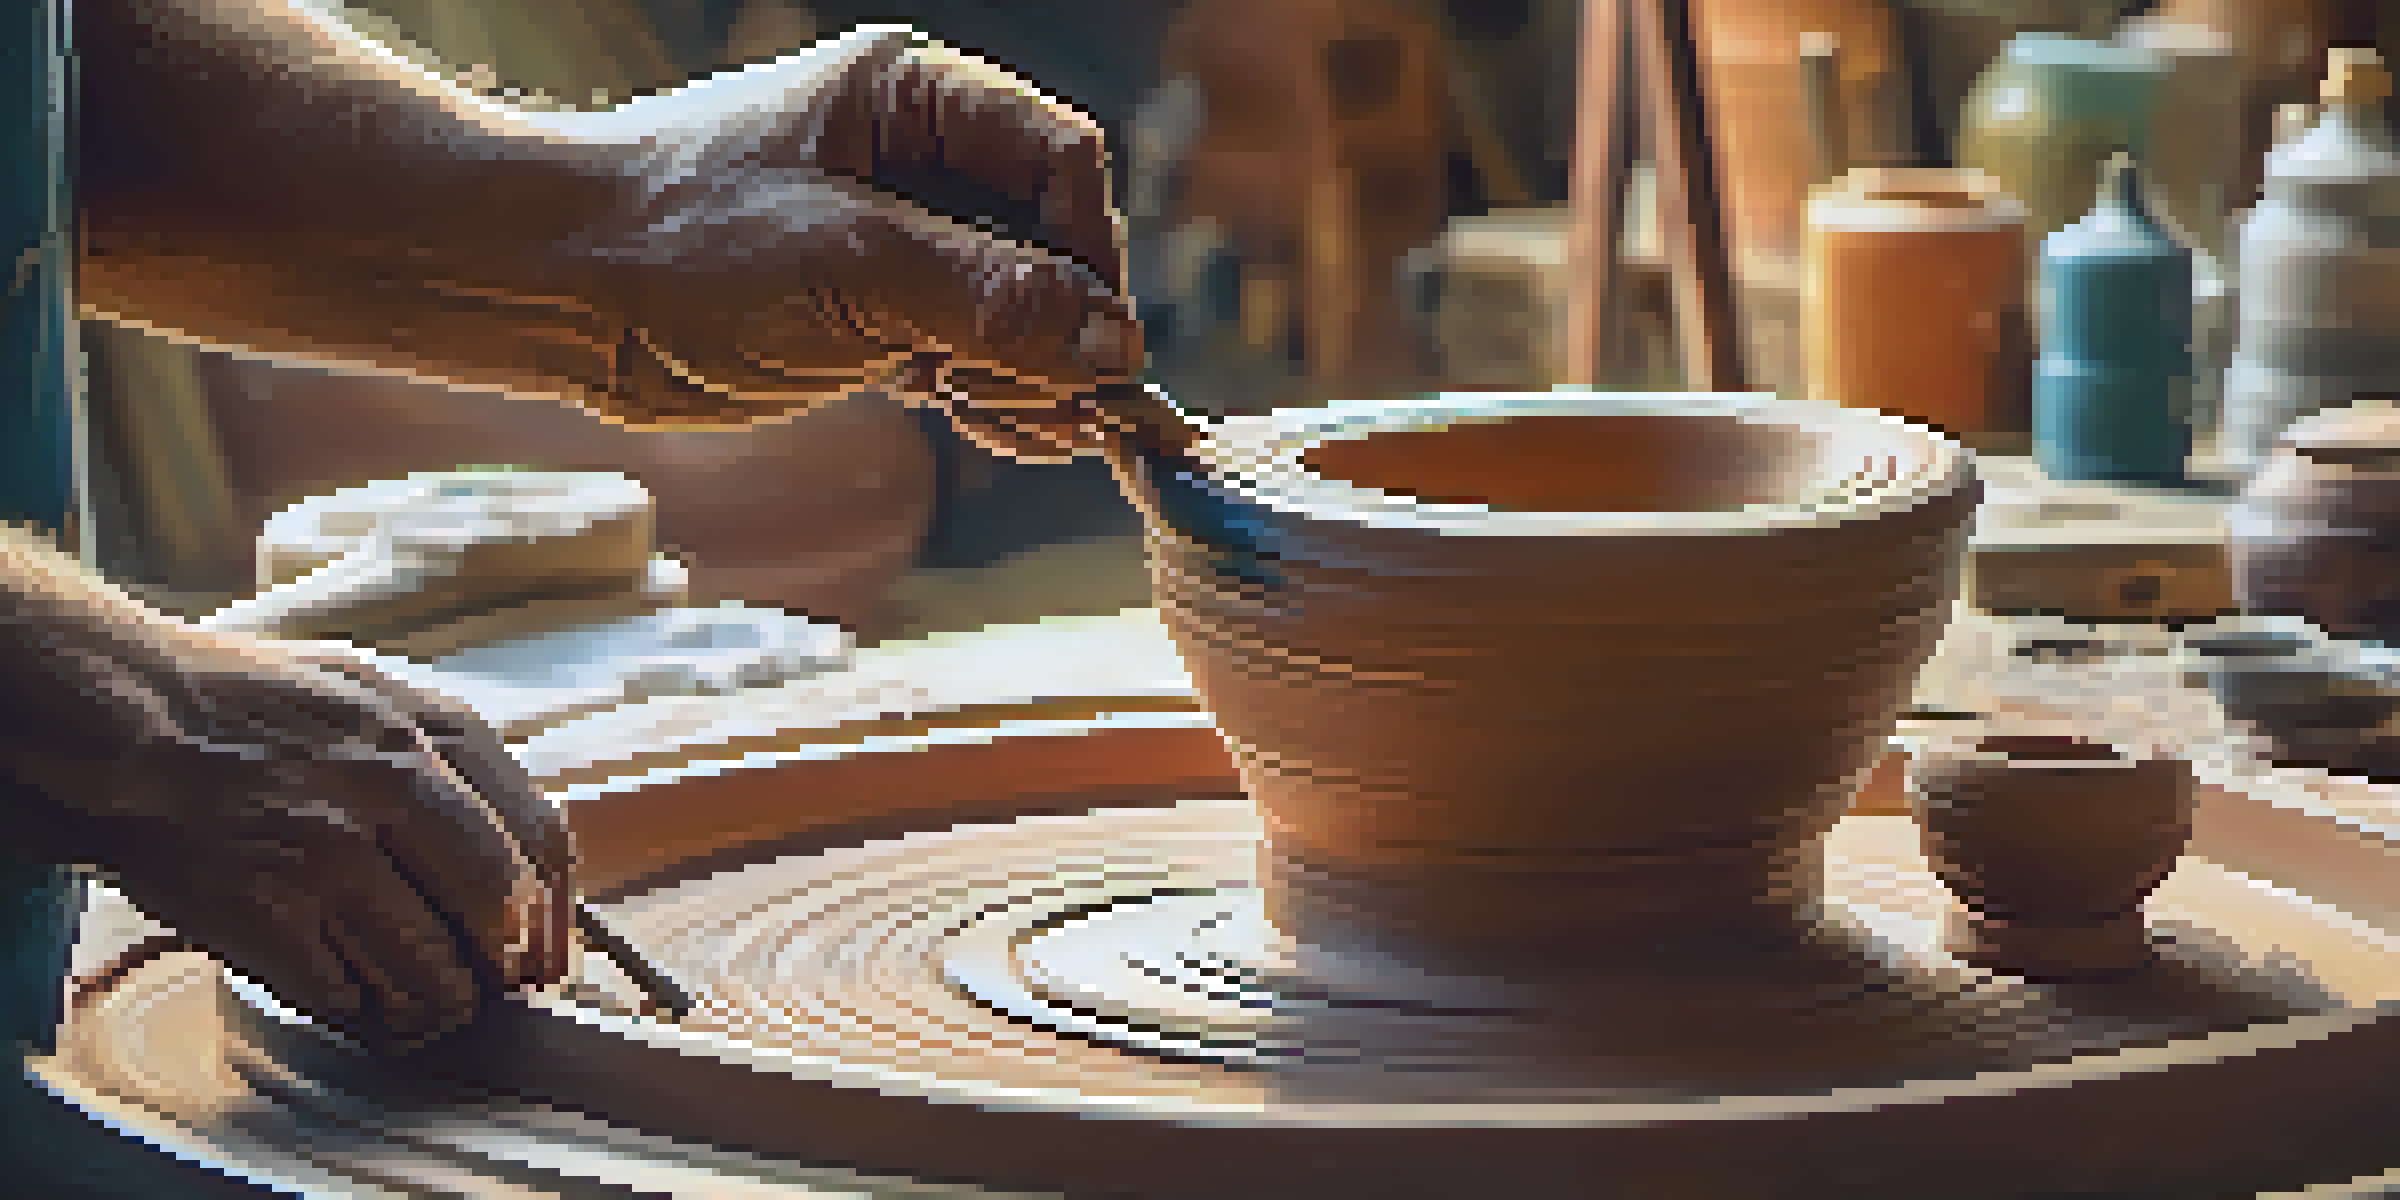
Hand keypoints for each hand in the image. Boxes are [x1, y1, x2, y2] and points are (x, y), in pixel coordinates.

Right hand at [1, 631, 569, 1052]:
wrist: (124, 714)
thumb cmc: (248, 705)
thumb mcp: (370, 690)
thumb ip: (448, 751)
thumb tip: (521, 833)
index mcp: (430, 732)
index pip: (540, 840)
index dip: (551, 911)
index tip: (544, 948)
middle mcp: (392, 787)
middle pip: (496, 912)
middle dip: (500, 967)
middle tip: (489, 988)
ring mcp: (328, 851)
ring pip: (427, 970)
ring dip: (432, 1004)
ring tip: (421, 1008)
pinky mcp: (263, 909)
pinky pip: (343, 995)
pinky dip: (358, 1012)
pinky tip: (354, 1002)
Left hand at [571, 26, 1144, 457]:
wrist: (545, 293)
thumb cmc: (675, 242)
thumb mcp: (849, 266)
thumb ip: (988, 297)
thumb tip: (1112, 340)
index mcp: (913, 98)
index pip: (1059, 161)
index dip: (1087, 252)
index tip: (1090, 341)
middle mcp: (915, 160)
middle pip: (1046, 241)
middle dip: (1061, 328)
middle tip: (1055, 405)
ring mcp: (892, 240)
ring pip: (1013, 306)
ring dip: (1031, 372)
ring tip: (1017, 426)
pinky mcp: (866, 313)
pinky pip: (965, 349)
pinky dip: (989, 393)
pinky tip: (990, 428)